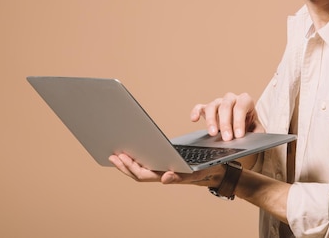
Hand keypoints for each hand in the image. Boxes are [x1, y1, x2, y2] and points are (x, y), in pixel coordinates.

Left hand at [109, 153, 224, 186]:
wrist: (215, 171)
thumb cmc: (206, 171)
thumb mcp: (196, 172)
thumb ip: (181, 177)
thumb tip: (164, 179)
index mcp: (166, 176)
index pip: (142, 175)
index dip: (130, 167)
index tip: (121, 157)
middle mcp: (161, 174)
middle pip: (137, 173)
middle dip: (124, 165)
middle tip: (113, 154)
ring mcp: (162, 170)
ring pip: (140, 169)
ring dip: (127, 162)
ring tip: (116, 152)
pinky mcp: (164, 163)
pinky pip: (146, 162)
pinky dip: (136, 158)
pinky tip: (131, 150)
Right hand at [190, 92, 262, 140]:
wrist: (242, 124)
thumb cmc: (250, 124)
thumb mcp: (257, 128)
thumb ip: (258, 131)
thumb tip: (257, 136)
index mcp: (245, 100)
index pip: (241, 106)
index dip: (239, 121)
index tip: (239, 135)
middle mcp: (231, 99)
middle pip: (226, 106)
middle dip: (226, 124)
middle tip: (227, 139)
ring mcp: (218, 102)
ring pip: (212, 106)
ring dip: (211, 120)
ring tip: (212, 133)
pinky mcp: (208, 108)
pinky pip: (200, 107)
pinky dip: (196, 112)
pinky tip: (194, 119)